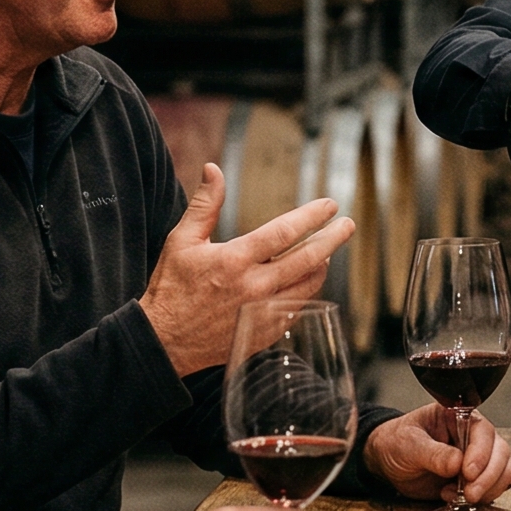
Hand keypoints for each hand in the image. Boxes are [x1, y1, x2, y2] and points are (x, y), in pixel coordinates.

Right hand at [138, 168, 356, 374]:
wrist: (163, 341)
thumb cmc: (170, 288)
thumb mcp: (181, 241)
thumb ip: (204, 205)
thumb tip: (213, 169)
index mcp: (235, 260)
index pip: (285, 232)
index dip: (312, 216)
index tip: (330, 205)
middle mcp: (253, 287)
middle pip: (307, 259)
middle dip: (332, 239)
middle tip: (348, 225)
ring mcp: (261, 314)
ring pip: (307, 286)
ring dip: (321, 266)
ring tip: (327, 253)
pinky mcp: (263, 334)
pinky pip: (296, 310)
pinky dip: (305, 293)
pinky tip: (306, 283)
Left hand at [363, 405, 510, 501]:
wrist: (387, 462)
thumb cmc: (396, 442)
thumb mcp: (408, 444)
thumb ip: (432, 453)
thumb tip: (456, 463)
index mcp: (458, 417)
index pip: (483, 431)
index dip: (481, 452)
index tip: (467, 472)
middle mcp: (473, 436)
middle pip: (500, 452)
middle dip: (488, 476)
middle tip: (470, 494)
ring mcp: (477, 458)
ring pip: (503, 471)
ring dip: (488, 489)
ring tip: (460, 497)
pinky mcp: (475, 479)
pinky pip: (492, 488)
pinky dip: (483, 498)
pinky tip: (456, 499)